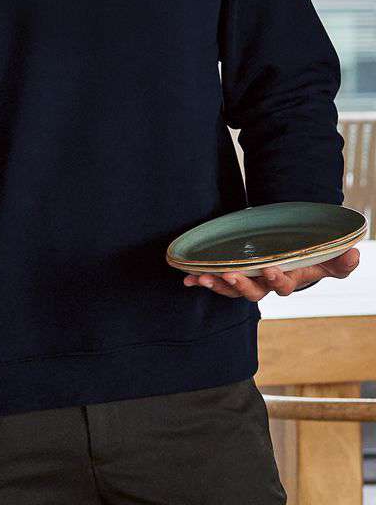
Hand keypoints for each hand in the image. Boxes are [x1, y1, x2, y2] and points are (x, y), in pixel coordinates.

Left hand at [183, 245, 360, 300]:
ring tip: (202, 278)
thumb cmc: (312, 256)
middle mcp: (265, 285)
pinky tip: (188, 280)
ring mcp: (248, 281)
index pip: (283, 285)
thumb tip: (354, 254)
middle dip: (240, 285)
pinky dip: (202, 281)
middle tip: (229, 274)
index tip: (272, 269)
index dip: (277, 279)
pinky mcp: (233, 274)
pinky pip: (217, 281)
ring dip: (216, 284)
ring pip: (231, 289)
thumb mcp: (330, 257)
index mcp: (288, 281)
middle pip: (252, 292)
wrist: (291, 250)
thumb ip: (342, 261)